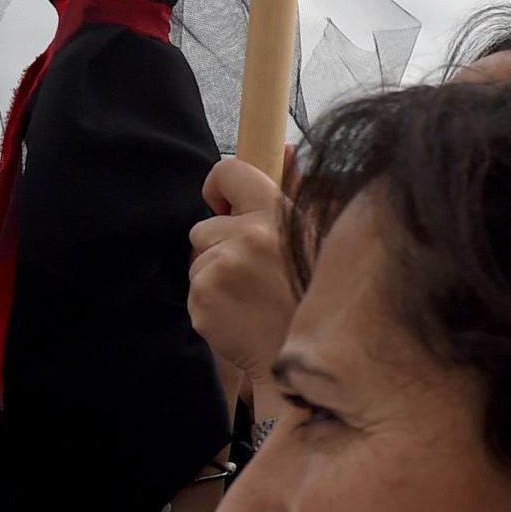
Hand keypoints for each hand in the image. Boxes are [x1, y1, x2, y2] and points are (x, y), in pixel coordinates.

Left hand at [188, 154, 299, 382]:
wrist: (311, 361)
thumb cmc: (316, 295)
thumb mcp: (317, 235)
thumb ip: (297, 189)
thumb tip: (285, 150)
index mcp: (276, 214)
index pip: (227, 172)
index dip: (220, 188)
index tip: (223, 204)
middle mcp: (247, 236)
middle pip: (203, 227)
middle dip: (218, 246)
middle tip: (251, 272)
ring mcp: (221, 268)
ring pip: (197, 261)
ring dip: (214, 276)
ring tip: (249, 298)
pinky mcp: (203, 299)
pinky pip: (194, 291)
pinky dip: (209, 304)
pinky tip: (239, 316)